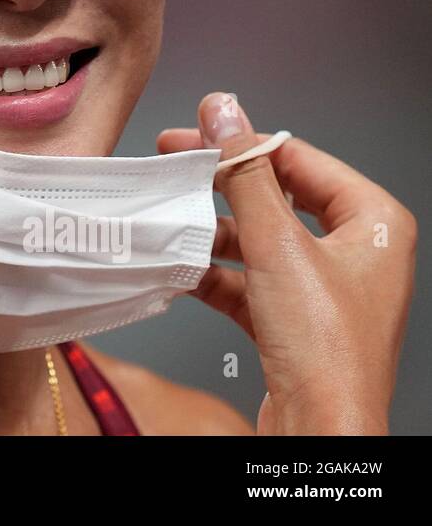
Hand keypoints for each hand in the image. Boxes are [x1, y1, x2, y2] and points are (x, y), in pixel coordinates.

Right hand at [158, 93, 415, 434]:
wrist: (320, 431)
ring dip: (212, 233)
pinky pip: (249, 281)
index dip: (242, 142)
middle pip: (277, 198)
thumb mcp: (278, 244)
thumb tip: (224, 112)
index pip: (300, 158)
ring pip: (259, 240)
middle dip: (222, 187)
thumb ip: (246, 172)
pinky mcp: (295, 321)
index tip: (195, 132)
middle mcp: (356, 252)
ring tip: (170, 219)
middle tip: (175, 164)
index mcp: (374, 222)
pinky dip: (214, 273)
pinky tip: (180, 267)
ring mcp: (325, 288)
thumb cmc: (327, 351)